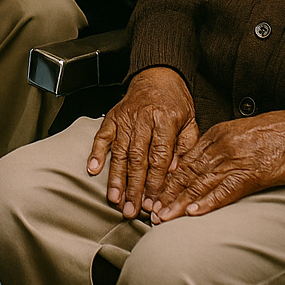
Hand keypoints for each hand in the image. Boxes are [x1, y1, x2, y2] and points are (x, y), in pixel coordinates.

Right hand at [86, 66, 198, 219]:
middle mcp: (143, 119)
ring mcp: (125, 118)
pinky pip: (102, 136)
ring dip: (116, 178)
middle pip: (138, 158)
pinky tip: (93, 170)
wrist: (158, 75)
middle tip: (132, 210)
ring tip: (115, 200)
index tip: (154, 201)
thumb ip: (185, 147)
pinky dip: (96, 153)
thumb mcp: (190, 122)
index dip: (156, 181)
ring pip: (119, 152)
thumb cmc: (176, 102)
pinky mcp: (112, 117)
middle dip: (134, 187)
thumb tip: (175, 173)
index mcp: (166, 120)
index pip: (160, 156)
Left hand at [151, 103, 284, 221]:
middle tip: (150, 211)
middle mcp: (221, 146)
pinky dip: (208, 202)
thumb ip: (222, 148)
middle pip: (186, 173)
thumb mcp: (241, 134)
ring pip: (200, 183)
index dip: (167, 179)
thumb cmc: (278, 134)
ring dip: (179, 203)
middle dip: (166, 194)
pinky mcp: (252, 172)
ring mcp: (235, 159)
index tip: (154, 194)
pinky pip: (225, 190)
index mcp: (217, 135)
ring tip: (163, 217)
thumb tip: (206, 167)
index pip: (184, 161)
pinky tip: (194, 212)